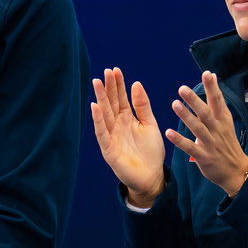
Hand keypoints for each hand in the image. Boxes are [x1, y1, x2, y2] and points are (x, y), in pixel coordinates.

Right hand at [92, 67, 166, 207]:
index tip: (115, 70)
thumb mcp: (150, 124)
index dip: (118, 85)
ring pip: (104, 114)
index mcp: (127, 119)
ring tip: (97, 83)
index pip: (120, 98)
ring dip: (100, 99)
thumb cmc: (151, 152)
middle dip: (108, 88)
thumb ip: (143, 106)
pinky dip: (98, 120)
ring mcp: (111, 136)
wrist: (152, 176)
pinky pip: (102, 132)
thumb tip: (136, 84)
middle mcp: (117, 125)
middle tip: (105, 72)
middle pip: (111, 103)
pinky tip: (95, 107)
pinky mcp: (108, 149)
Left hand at [165, 70, 247, 196]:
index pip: (218, 101)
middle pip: (206, 113)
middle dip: (195, 101)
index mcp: (223, 120)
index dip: (212, 87)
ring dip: (186, 117)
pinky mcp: (204, 157)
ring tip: (174, 105)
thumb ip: (216, 100)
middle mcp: (217, 130)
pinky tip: (169, 133)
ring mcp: (211, 143)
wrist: (236, 171)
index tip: (207, 74)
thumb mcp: (225, 120)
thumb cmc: (227, 143)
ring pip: (198, 128)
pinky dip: (180, 140)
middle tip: (182, 89)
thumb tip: (213, 76)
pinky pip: (191, 148)